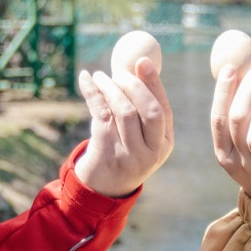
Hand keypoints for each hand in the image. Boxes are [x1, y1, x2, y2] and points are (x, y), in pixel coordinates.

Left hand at [73, 57, 174, 197]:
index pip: (163, 109)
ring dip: (111, 87)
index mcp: (165, 144)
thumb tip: (137, 66)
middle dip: (134, 85)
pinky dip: (92, 92)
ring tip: (100, 76)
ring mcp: (130, 156)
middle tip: (119, 69)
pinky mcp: (107, 154)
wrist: (102, 188)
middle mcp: (152, 152)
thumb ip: (143, 110)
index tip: (142, 61)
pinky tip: (86, 79)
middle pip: (149, 110)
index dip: (154, 83)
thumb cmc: (122, 152)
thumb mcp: (141, 138)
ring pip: (124, 112)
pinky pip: (101, 115)